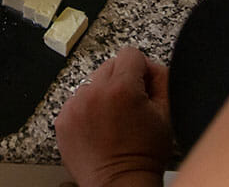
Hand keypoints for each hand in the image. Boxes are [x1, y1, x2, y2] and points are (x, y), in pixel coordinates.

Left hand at [55, 47, 172, 186]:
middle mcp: (94, 93)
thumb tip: (151, 66)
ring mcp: (74, 106)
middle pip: (109, 66)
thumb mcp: (166, 114)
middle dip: (121, 81)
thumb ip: (161, 79)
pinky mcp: (62, 119)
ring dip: (102, 94)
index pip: (130, 54)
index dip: (141, 70)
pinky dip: (86, 109)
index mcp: (121, 89)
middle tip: (129, 107)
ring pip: (91, 82)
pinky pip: (76, 100)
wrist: (120, 183)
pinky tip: (98, 127)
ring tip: (112, 120)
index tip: (142, 86)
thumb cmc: (143, 155)